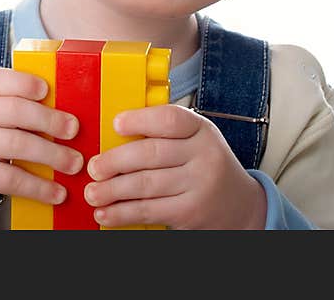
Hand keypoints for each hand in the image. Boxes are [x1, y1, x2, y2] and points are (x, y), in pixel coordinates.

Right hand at [0, 67, 82, 227]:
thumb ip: (14, 103)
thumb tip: (65, 110)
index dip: (24, 83)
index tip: (47, 90)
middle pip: (14, 110)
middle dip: (49, 119)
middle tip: (73, 129)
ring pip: (16, 144)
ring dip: (52, 155)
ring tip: (74, 163)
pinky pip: (11, 178)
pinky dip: (39, 186)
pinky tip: (56, 191)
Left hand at [83, 104, 266, 228]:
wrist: (241, 206)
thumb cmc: (206, 165)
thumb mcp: (195, 140)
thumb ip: (163, 133)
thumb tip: (113, 135)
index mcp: (201, 130)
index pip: (170, 119)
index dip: (140, 120)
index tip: (116, 124)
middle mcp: (204, 155)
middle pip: (151, 153)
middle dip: (115, 161)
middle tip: (93, 167)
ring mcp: (199, 186)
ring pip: (146, 184)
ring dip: (113, 190)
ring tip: (93, 192)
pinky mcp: (190, 213)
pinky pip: (149, 211)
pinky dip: (123, 213)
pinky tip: (106, 213)